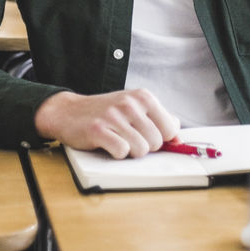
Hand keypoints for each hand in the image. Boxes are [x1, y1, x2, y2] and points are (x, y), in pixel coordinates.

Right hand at [34, 88, 179, 158]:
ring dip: (130, 151)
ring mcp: (114, 116)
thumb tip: (179, 140)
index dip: (161, 139)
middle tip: (127, 137)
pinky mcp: (99, 130)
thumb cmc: (106, 113)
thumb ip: (159, 120)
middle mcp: (130, 103)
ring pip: (140, 150)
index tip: (147, 136)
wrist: (69, 111)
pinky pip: (121, 152)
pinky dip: (116, 153)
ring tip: (117, 139)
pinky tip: (107, 143)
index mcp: (143, 96)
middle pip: (156, 143)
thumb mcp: (135, 109)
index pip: (170, 129)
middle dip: (144, 146)